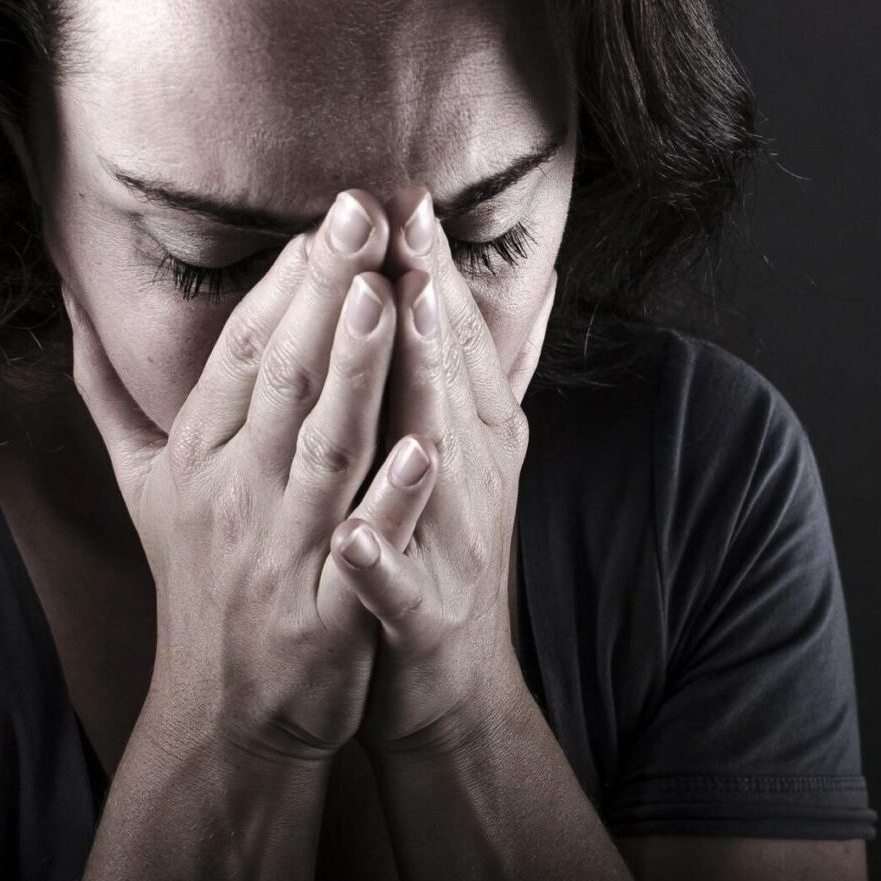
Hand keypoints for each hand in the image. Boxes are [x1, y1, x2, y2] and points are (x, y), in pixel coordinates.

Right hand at [60, 190, 429, 763]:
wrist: (223, 708)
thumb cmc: (198, 574)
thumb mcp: (141, 481)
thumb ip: (109, 387)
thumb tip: (68, 296)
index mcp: (201, 454)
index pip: (243, 352)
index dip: (284, 283)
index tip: (327, 215)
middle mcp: (235, 492)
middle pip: (282, 379)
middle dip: (324, 294)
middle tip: (362, 212)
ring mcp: (280, 551)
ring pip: (322, 448)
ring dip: (355, 372)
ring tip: (386, 299)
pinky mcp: (325, 613)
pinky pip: (362, 549)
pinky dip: (392, 500)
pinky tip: (429, 449)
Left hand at [330, 186, 556, 754]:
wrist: (454, 685)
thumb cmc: (445, 549)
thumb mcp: (474, 451)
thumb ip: (485, 371)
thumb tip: (526, 283)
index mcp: (471, 437)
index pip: (455, 341)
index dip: (436, 268)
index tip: (409, 195)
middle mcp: (472, 479)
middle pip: (452, 380)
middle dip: (434, 302)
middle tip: (410, 226)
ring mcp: (453, 546)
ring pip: (437, 462)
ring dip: (423, 395)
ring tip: (405, 325)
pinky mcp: (422, 618)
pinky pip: (399, 589)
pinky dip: (381, 562)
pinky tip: (354, 538)